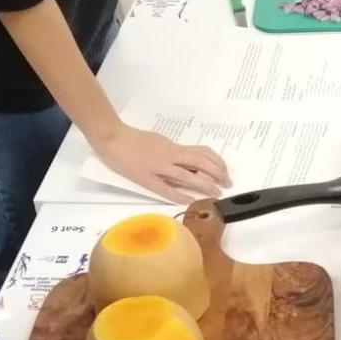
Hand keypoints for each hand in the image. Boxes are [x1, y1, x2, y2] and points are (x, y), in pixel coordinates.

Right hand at [92, 124, 231, 202]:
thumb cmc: (135, 139)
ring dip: (204, 185)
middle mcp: (170, 156)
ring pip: (187, 176)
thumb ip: (174, 152)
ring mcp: (158, 167)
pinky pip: (166, 188)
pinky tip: (190, 201)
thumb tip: (188, 162)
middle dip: (217, 174)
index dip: (216, 162)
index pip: (201, 153)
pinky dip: (179, 195)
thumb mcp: (160, 141)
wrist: (113, 138)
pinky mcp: (146, 178)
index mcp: (173, 147)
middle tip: (227, 183)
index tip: (225, 171)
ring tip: (216, 193)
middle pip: (200, 163)